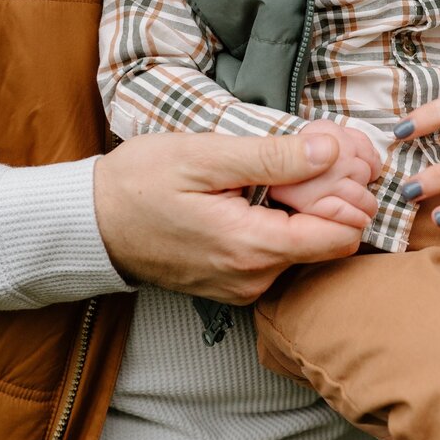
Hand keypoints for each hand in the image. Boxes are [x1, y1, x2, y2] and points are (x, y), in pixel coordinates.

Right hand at [94, 130, 372, 302]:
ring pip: (306, 250)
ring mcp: (244, 287)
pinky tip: (264, 193)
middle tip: (314, 153)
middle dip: (333, 198)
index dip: (350, 194)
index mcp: (252, 248)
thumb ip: (271, 157)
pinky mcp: (235, 285)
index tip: (336, 159)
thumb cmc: (140, 183)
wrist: (90, 224)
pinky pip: (279, 257)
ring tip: (284, 169)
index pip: (342, 236)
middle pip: (329, 243)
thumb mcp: (204, 156)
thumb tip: (330, 152)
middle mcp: (255, 279)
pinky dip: (285, 225)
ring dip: (308, 210)